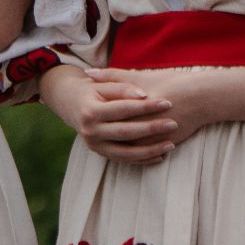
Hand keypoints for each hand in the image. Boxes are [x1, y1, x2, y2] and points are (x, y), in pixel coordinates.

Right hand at [40, 66, 178, 163]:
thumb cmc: (93, 90)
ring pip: (126, 153)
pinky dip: (143, 160)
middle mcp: (91, 131)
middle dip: (151, 128)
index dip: (145, 106)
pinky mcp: (101, 153)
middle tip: (173, 123)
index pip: (123, 109)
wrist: (71, 104)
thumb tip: (144, 95)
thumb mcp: (104, 84)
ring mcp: (95, 145)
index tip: (167, 102)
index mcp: (91, 111)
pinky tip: (160, 156)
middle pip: (125, 132)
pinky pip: (125, 160)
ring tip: (171, 144)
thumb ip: (123, 87)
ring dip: (150, 150)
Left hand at [84, 67, 218, 146]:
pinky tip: (124, 146)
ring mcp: (148, 137)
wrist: (200, 97)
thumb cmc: (169, 83)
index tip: (86, 108)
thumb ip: (113, 76)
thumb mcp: (140, 77)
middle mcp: (139, 122)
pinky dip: (131, 151)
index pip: (105, 112)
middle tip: (91, 125)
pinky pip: (138, 153)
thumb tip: (88, 74)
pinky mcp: (158, 145)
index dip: (94, 111)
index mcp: (130, 104)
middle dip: (101, 128)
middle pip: (113, 131)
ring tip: (105, 136)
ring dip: (114, 142)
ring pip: (124, 145)